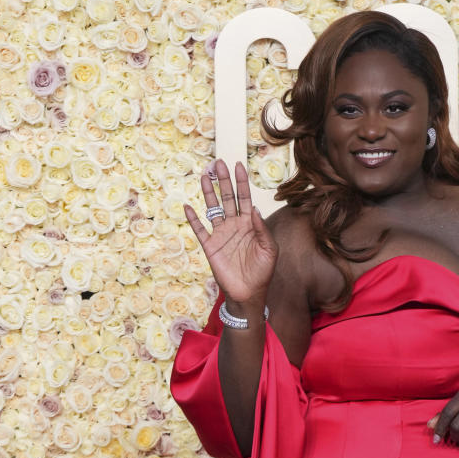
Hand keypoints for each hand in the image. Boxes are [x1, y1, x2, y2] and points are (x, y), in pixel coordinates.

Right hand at [183, 159, 277, 308]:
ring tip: (203, 176)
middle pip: (227, 198)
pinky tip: (188, 206)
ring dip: (208, 193)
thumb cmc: (262, 272)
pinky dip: (193, 219)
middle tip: (218, 163)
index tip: (238, 165)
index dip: (241, 182)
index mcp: (250, 224)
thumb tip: (255, 209)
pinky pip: (200, 230)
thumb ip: (263, 229)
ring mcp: (221, 235)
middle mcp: (234, 225)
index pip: (245, 198)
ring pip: (213, 209)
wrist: (248, 293)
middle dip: (223, 181)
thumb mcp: (270, 250)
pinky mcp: (210, 247)